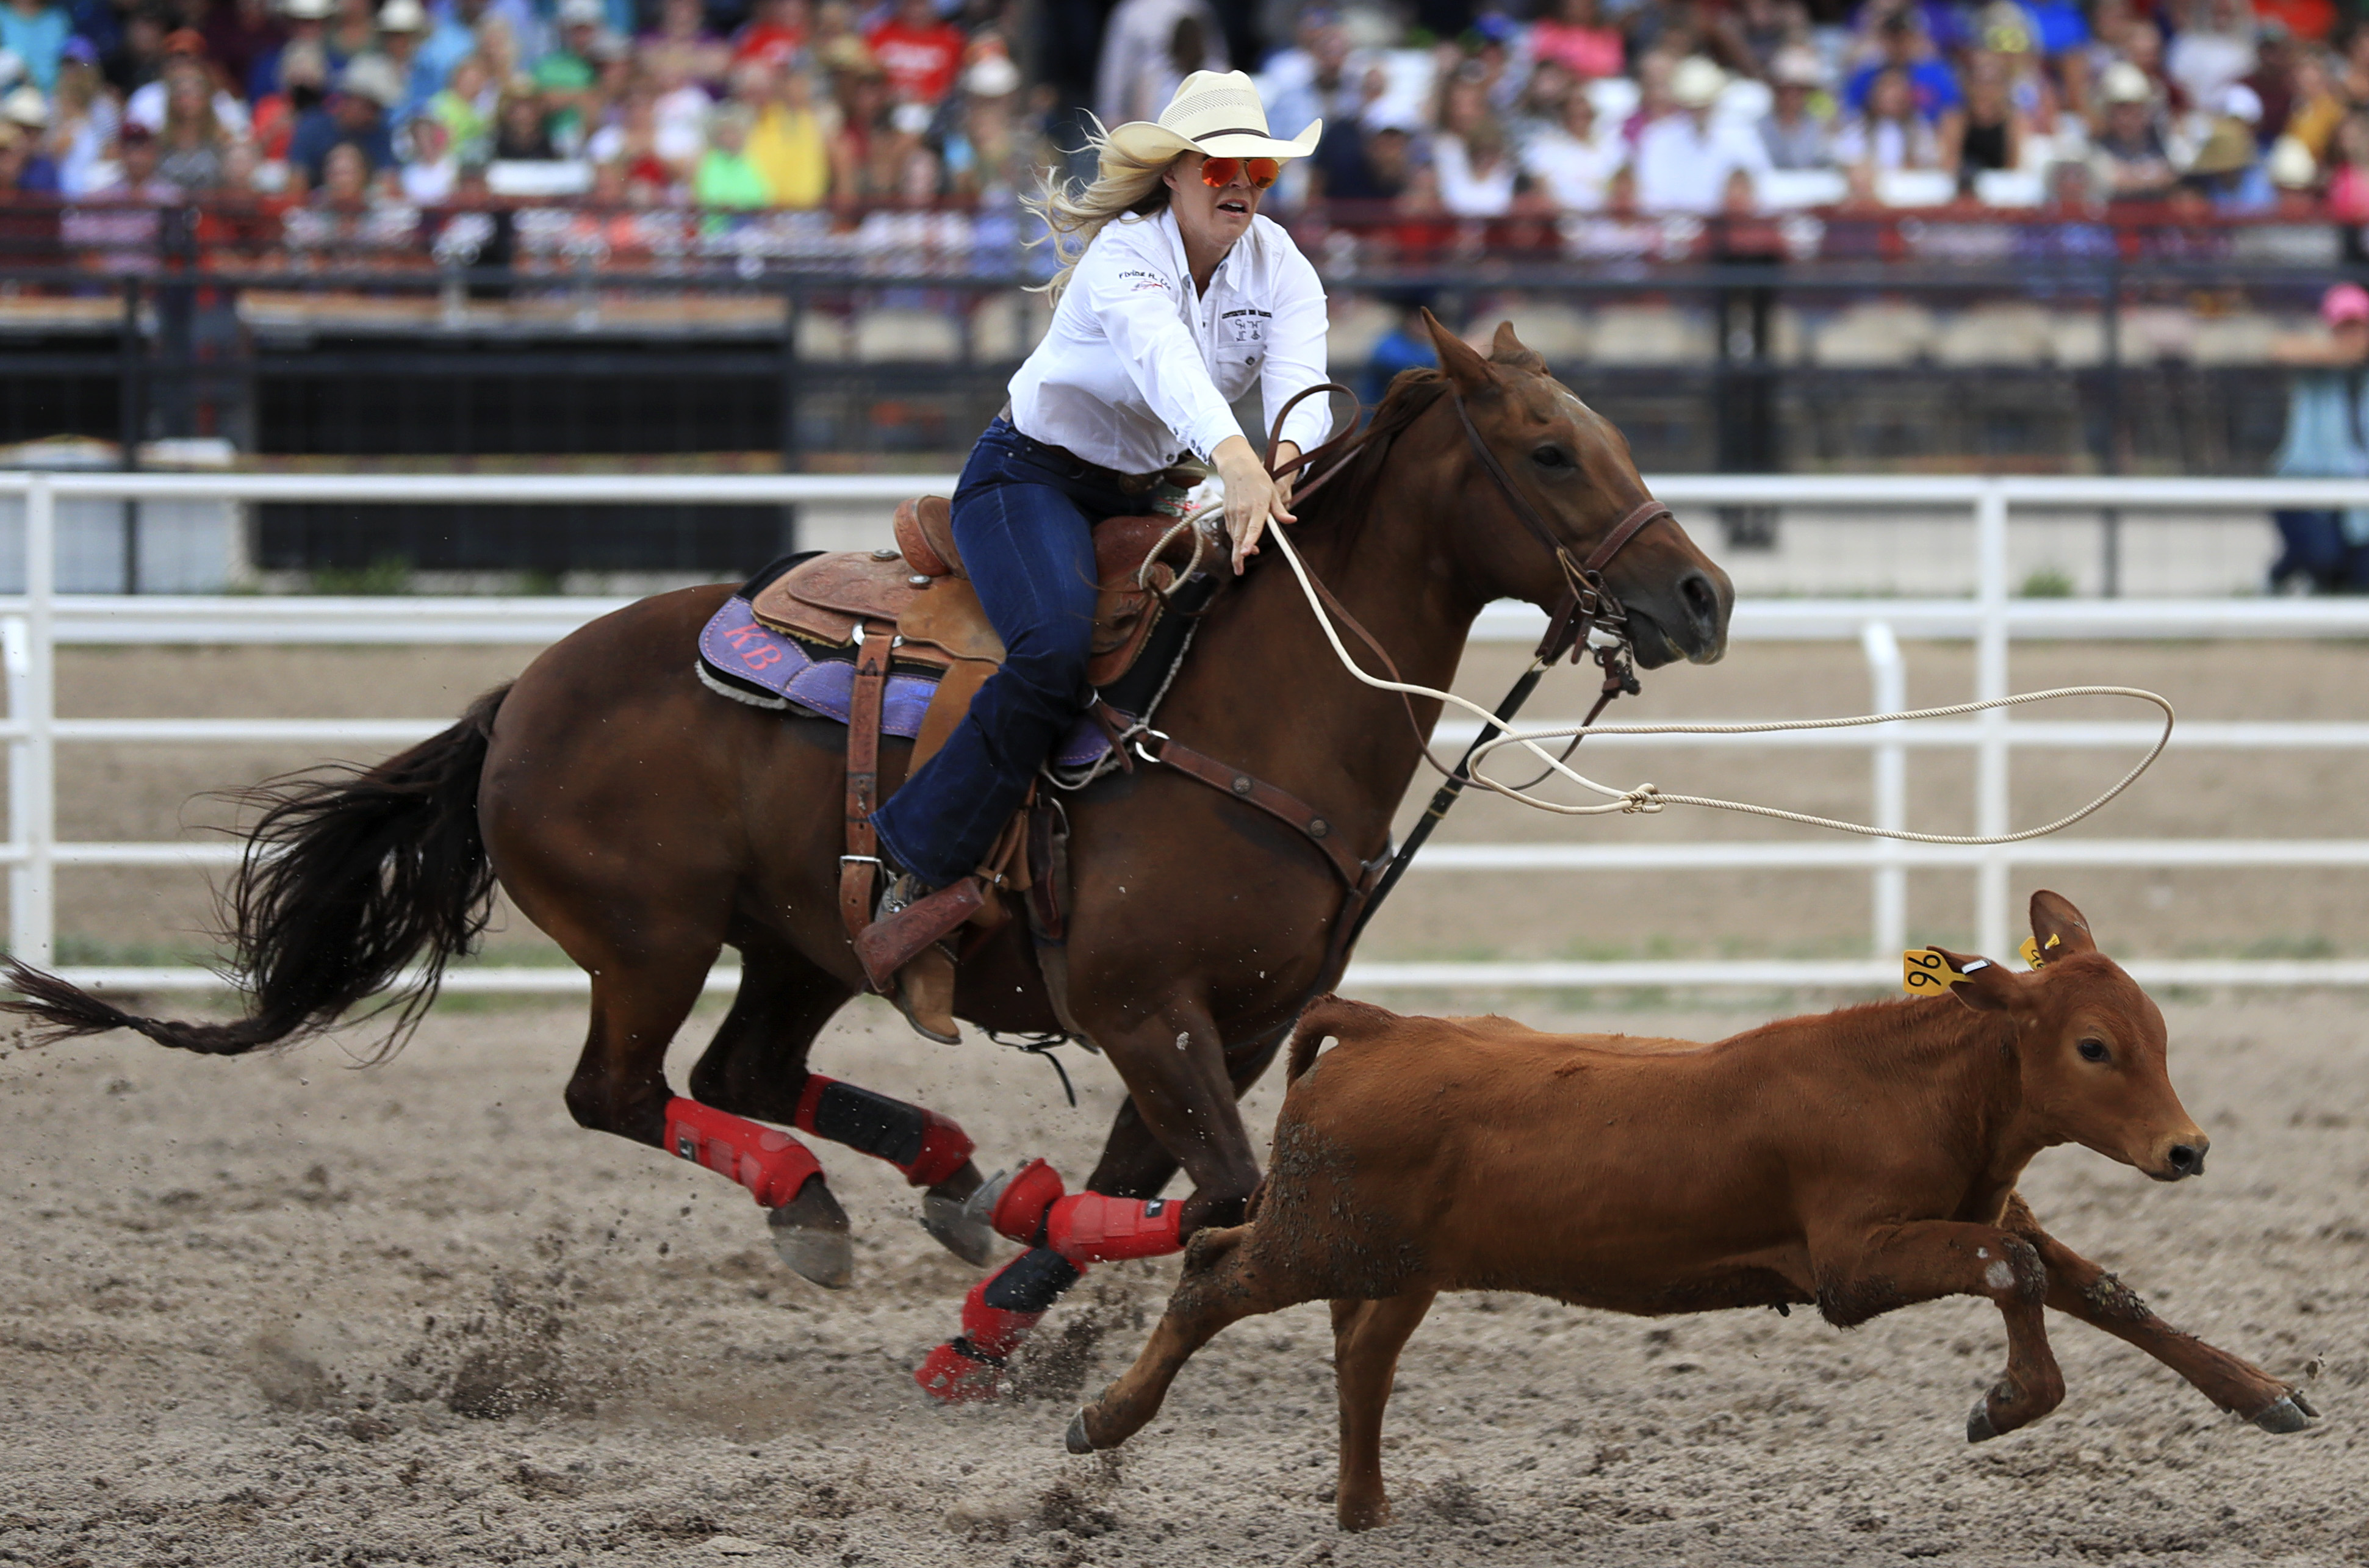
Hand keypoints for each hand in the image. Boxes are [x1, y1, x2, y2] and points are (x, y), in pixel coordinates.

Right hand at [1212, 435, 1294, 574]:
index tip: (1246, 553)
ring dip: (1238, 549)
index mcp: (1257, 506)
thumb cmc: (1258, 480)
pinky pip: (1231, 530)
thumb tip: (1291, 520)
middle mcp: (1242, 511)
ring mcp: (1232, 512)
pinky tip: (1243, 542)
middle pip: (1238, 537)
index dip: (1249, 541)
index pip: (1253, 527)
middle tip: (1239, 570)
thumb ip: (1280, 510)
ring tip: (1244, 558)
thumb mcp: (1273, 493)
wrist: (1238, 468)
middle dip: (1238, 556)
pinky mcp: (1226, 513)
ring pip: (1233, 536)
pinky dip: (1236, 538)